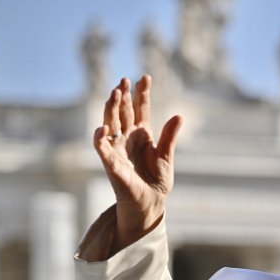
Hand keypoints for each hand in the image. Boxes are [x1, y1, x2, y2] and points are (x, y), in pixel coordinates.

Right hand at [93, 75, 181, 252]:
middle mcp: (127, 138)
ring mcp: (118, 149)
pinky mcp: (112, 164)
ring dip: (111, 109)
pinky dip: (100, 140)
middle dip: (123, 96)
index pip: (140, 109)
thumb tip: (178, 115)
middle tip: (124, 80)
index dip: (142, 94)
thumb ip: (169, 136)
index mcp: (141, 134)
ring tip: (115, 93)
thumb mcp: (166, 156)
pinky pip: (103, 150)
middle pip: (123, 112)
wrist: (151, 202)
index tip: (145, 77)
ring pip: (111, 124)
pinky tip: (101, 128)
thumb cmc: (157, 180)